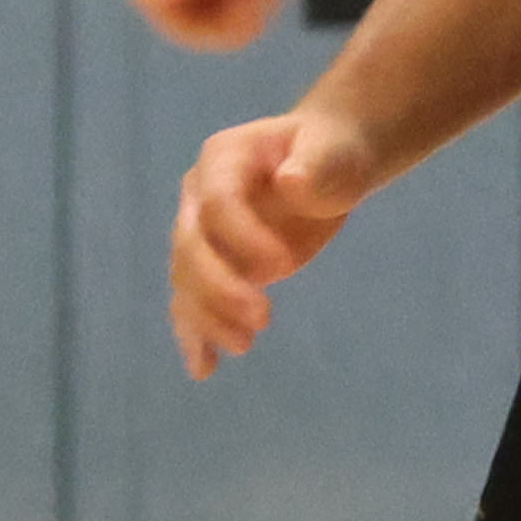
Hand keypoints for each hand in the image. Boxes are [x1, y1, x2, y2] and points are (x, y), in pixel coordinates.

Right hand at [174, 106, 376, 377]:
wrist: (327, 165)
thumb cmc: (332, 153)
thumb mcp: (334, 152)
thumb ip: (317, 165)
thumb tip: (293, 183)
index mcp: (223, 159)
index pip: (216, 201)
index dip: (241, 236)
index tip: (284, 265)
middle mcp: (198, 197)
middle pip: (189, 245)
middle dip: (218, 286)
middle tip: (262, 319)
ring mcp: (201, 234)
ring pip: (186, 280)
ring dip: (207, 316)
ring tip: (244, 345)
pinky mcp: (215, 267)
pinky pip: (192, 302)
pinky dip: (194, 335)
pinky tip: (204, 368)